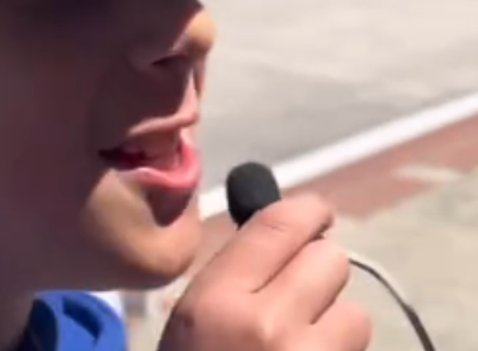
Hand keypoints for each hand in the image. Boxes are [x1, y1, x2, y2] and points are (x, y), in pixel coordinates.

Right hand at [158, 195, 370, 350]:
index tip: (317, 213)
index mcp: (218, 300)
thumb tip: (287, 227)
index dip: (308, 211)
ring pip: (356, 315)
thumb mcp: (191, 322)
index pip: (280, 225)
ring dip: (337, 325)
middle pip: (330, 260)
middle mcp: (268, 325)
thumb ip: (235, 275)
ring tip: (308, 345)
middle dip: (320, 272)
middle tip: (304, 293)